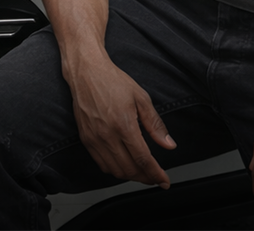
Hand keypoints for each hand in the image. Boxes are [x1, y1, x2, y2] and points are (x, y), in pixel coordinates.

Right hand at [66, 51, 175, 187]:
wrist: (86, 72)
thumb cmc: (112, 81)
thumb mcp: (141, 98)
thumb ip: (155, 124)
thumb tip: (168, 144)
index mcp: (123, 125)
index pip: (143, 159)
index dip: (156, 174)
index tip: (164, 180)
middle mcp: (106, 135)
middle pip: (129, 170)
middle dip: (146, 178)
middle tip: (155, 177)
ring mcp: (94, 138)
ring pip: (115, 170)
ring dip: (130, 176)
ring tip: (141, 172)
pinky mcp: (85, 139)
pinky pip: (101, 164)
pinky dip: (114, 170)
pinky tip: (123, 165)